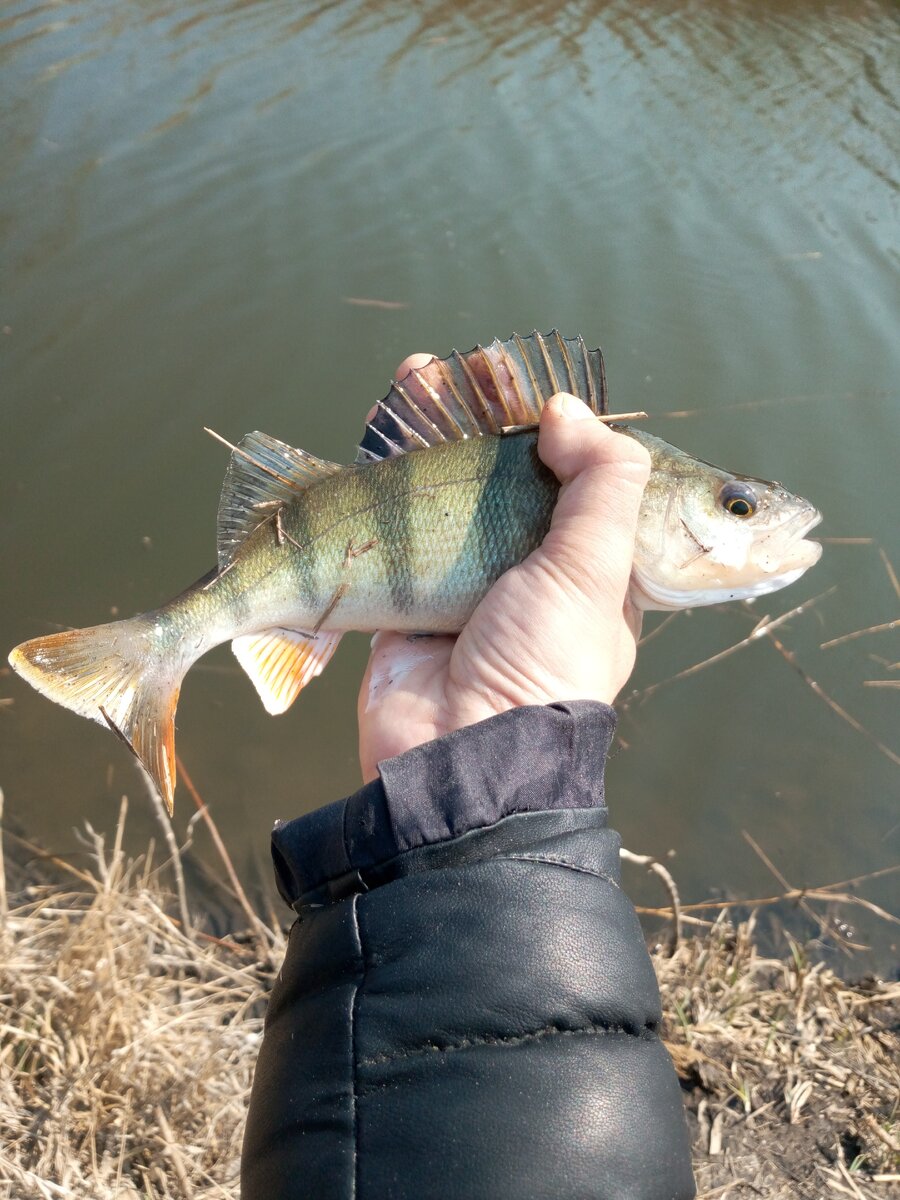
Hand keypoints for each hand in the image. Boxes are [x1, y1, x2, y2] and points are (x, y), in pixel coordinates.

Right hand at [357, 354, 650, 782]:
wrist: (457, 756)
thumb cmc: (543, 665)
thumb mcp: (595, 572)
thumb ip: (601, 483)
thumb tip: (566, 410)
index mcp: (589, 570)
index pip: (576, 479)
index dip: (551, 426)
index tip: (521, 380)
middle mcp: (528, 574)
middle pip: (505, 476)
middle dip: (482, 417)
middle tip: (463, 367)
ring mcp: (465, 586)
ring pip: (447, 493)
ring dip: (431, 433)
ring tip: (414, 374)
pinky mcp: (406, 602)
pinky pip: (395, 532)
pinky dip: (384, 483)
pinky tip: (378, 432)